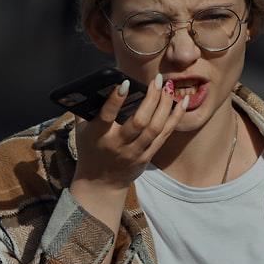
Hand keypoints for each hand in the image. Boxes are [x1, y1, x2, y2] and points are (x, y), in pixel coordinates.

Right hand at [71, 74, 188, 188]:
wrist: (100, 183)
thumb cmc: (90, 149)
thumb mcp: (81, 131)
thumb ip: (85, 109)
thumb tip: (93, 83)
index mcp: (98, 136)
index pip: (106, 117)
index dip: (115, 100)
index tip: (125, 83)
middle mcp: (118, 145)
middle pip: (139, 122)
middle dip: (151, 99)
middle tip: (157, 79)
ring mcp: (134, 152)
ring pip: (155, 128)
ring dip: (165, 105)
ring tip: (168, 87)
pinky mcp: (147, 156)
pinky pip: (165, 135)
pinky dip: (175, 117)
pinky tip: (182, 102)